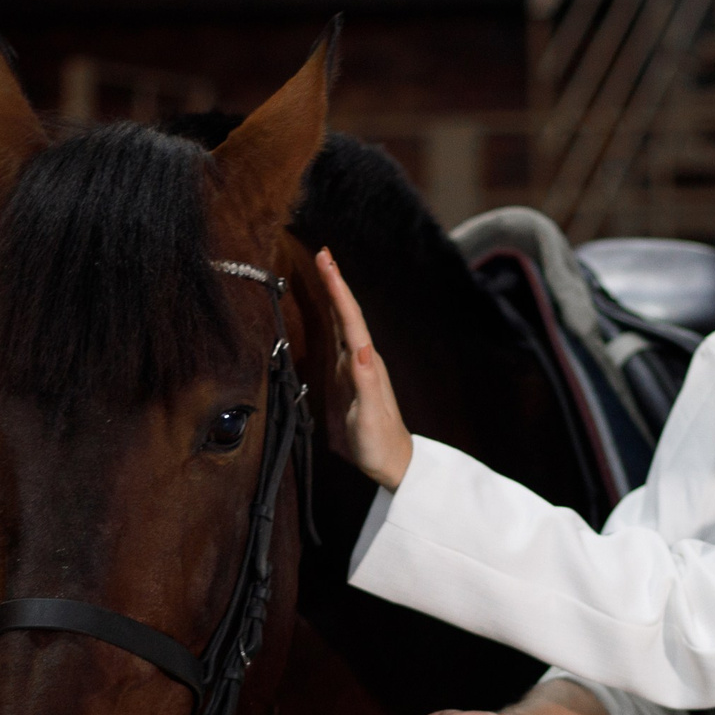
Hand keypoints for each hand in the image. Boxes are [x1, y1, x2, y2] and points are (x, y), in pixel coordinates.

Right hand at [314, 247, 413, 488]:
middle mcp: (362, 359)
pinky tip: (326, 311)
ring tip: (323, 270)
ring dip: (333, 295)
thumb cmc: (380, 443)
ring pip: (343, 322)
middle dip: (334, 282)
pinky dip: (331, 318)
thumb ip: (366, 383)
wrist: (393, 461)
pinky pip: (338, 338)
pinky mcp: (349, 376)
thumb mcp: (370, 416)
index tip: (326, 261)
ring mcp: (356, 366)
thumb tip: (361, 349)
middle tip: (322, 253)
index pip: (349, 319)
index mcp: (365, 364)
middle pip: (346, 313)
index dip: (337, 289)